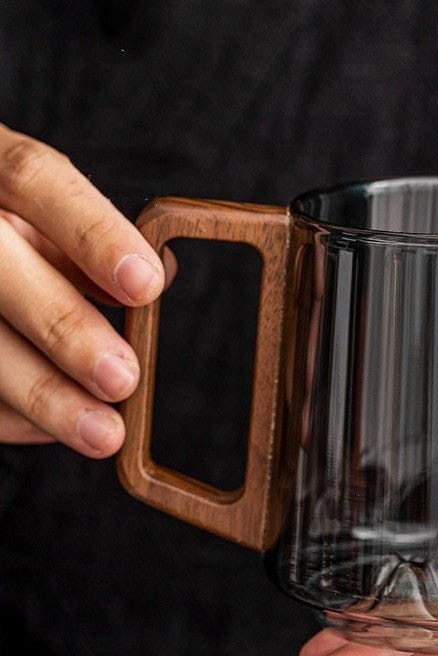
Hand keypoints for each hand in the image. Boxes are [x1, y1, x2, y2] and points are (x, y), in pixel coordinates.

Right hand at [0, 123, 173, 456]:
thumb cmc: (10, 233)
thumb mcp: (43, 215)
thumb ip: (91, 241)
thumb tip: (160, 272)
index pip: (33, 177)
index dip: (93, 232)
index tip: (146, 284)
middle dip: (64, 328)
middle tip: (124, 378)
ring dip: (42, 394)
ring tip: (104, 433)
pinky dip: (9, 415)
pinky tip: (53, 429)